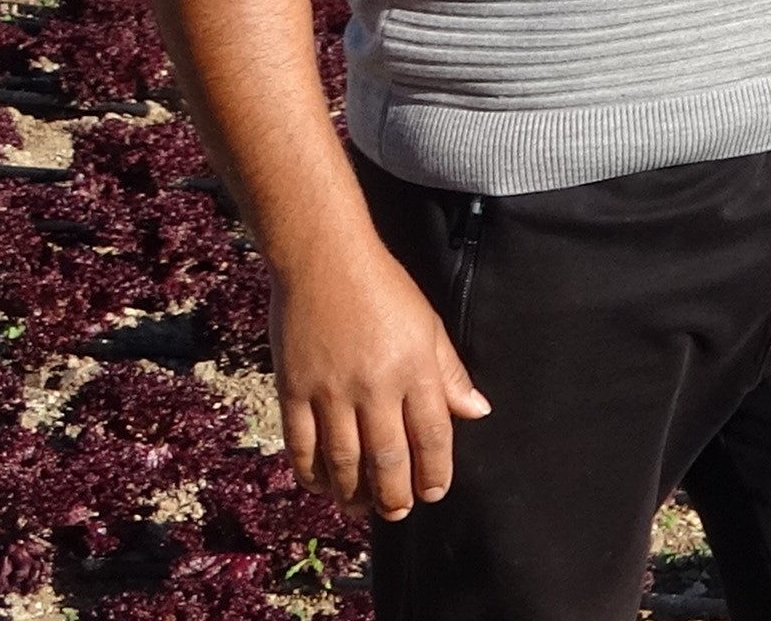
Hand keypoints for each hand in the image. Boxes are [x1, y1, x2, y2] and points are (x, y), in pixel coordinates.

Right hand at [272, 241, 489, 519]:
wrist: (323, 259)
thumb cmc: (384, 289)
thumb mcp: (429, 325)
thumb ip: (449, 372)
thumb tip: (476, 411)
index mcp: (415, 369)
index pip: (431, 436)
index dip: (434, 472)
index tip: (434, 493)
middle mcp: (375, 385)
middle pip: (388, 457)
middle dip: (395, 494)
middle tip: (398, 511)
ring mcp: (331, 390)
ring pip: (343, 460)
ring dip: (353, 493)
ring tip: (362, 507)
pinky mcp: (293, 389)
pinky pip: (301, 445)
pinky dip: (311, 473)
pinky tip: (322, 486)